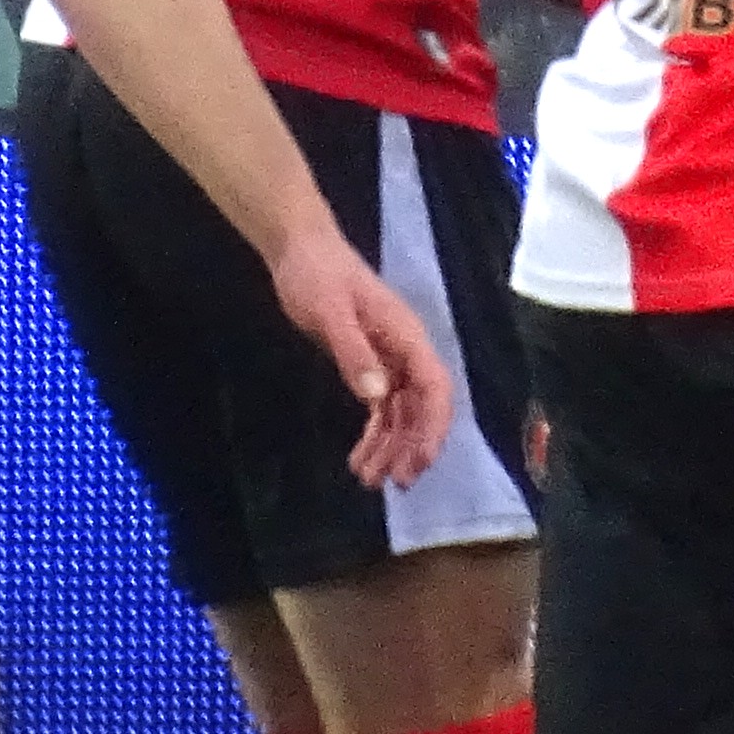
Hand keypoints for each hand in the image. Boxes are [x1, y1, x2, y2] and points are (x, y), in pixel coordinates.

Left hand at [272, 219, 457, 487]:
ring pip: (401, 413)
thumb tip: (377, 396)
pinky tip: (360, 458)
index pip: (434, 387)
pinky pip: (381, 408)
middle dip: (412, 446)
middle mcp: (405, 351)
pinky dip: (374, 435)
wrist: (299, 251)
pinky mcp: (370, 365)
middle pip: (422, 407)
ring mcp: (389, 360)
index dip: (432, 427)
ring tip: (369, 480)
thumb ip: (354, 353)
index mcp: (406, 336)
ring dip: (391, 447)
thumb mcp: (330, 312)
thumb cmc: (317, 275)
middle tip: (393, 482)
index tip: (420, 461)